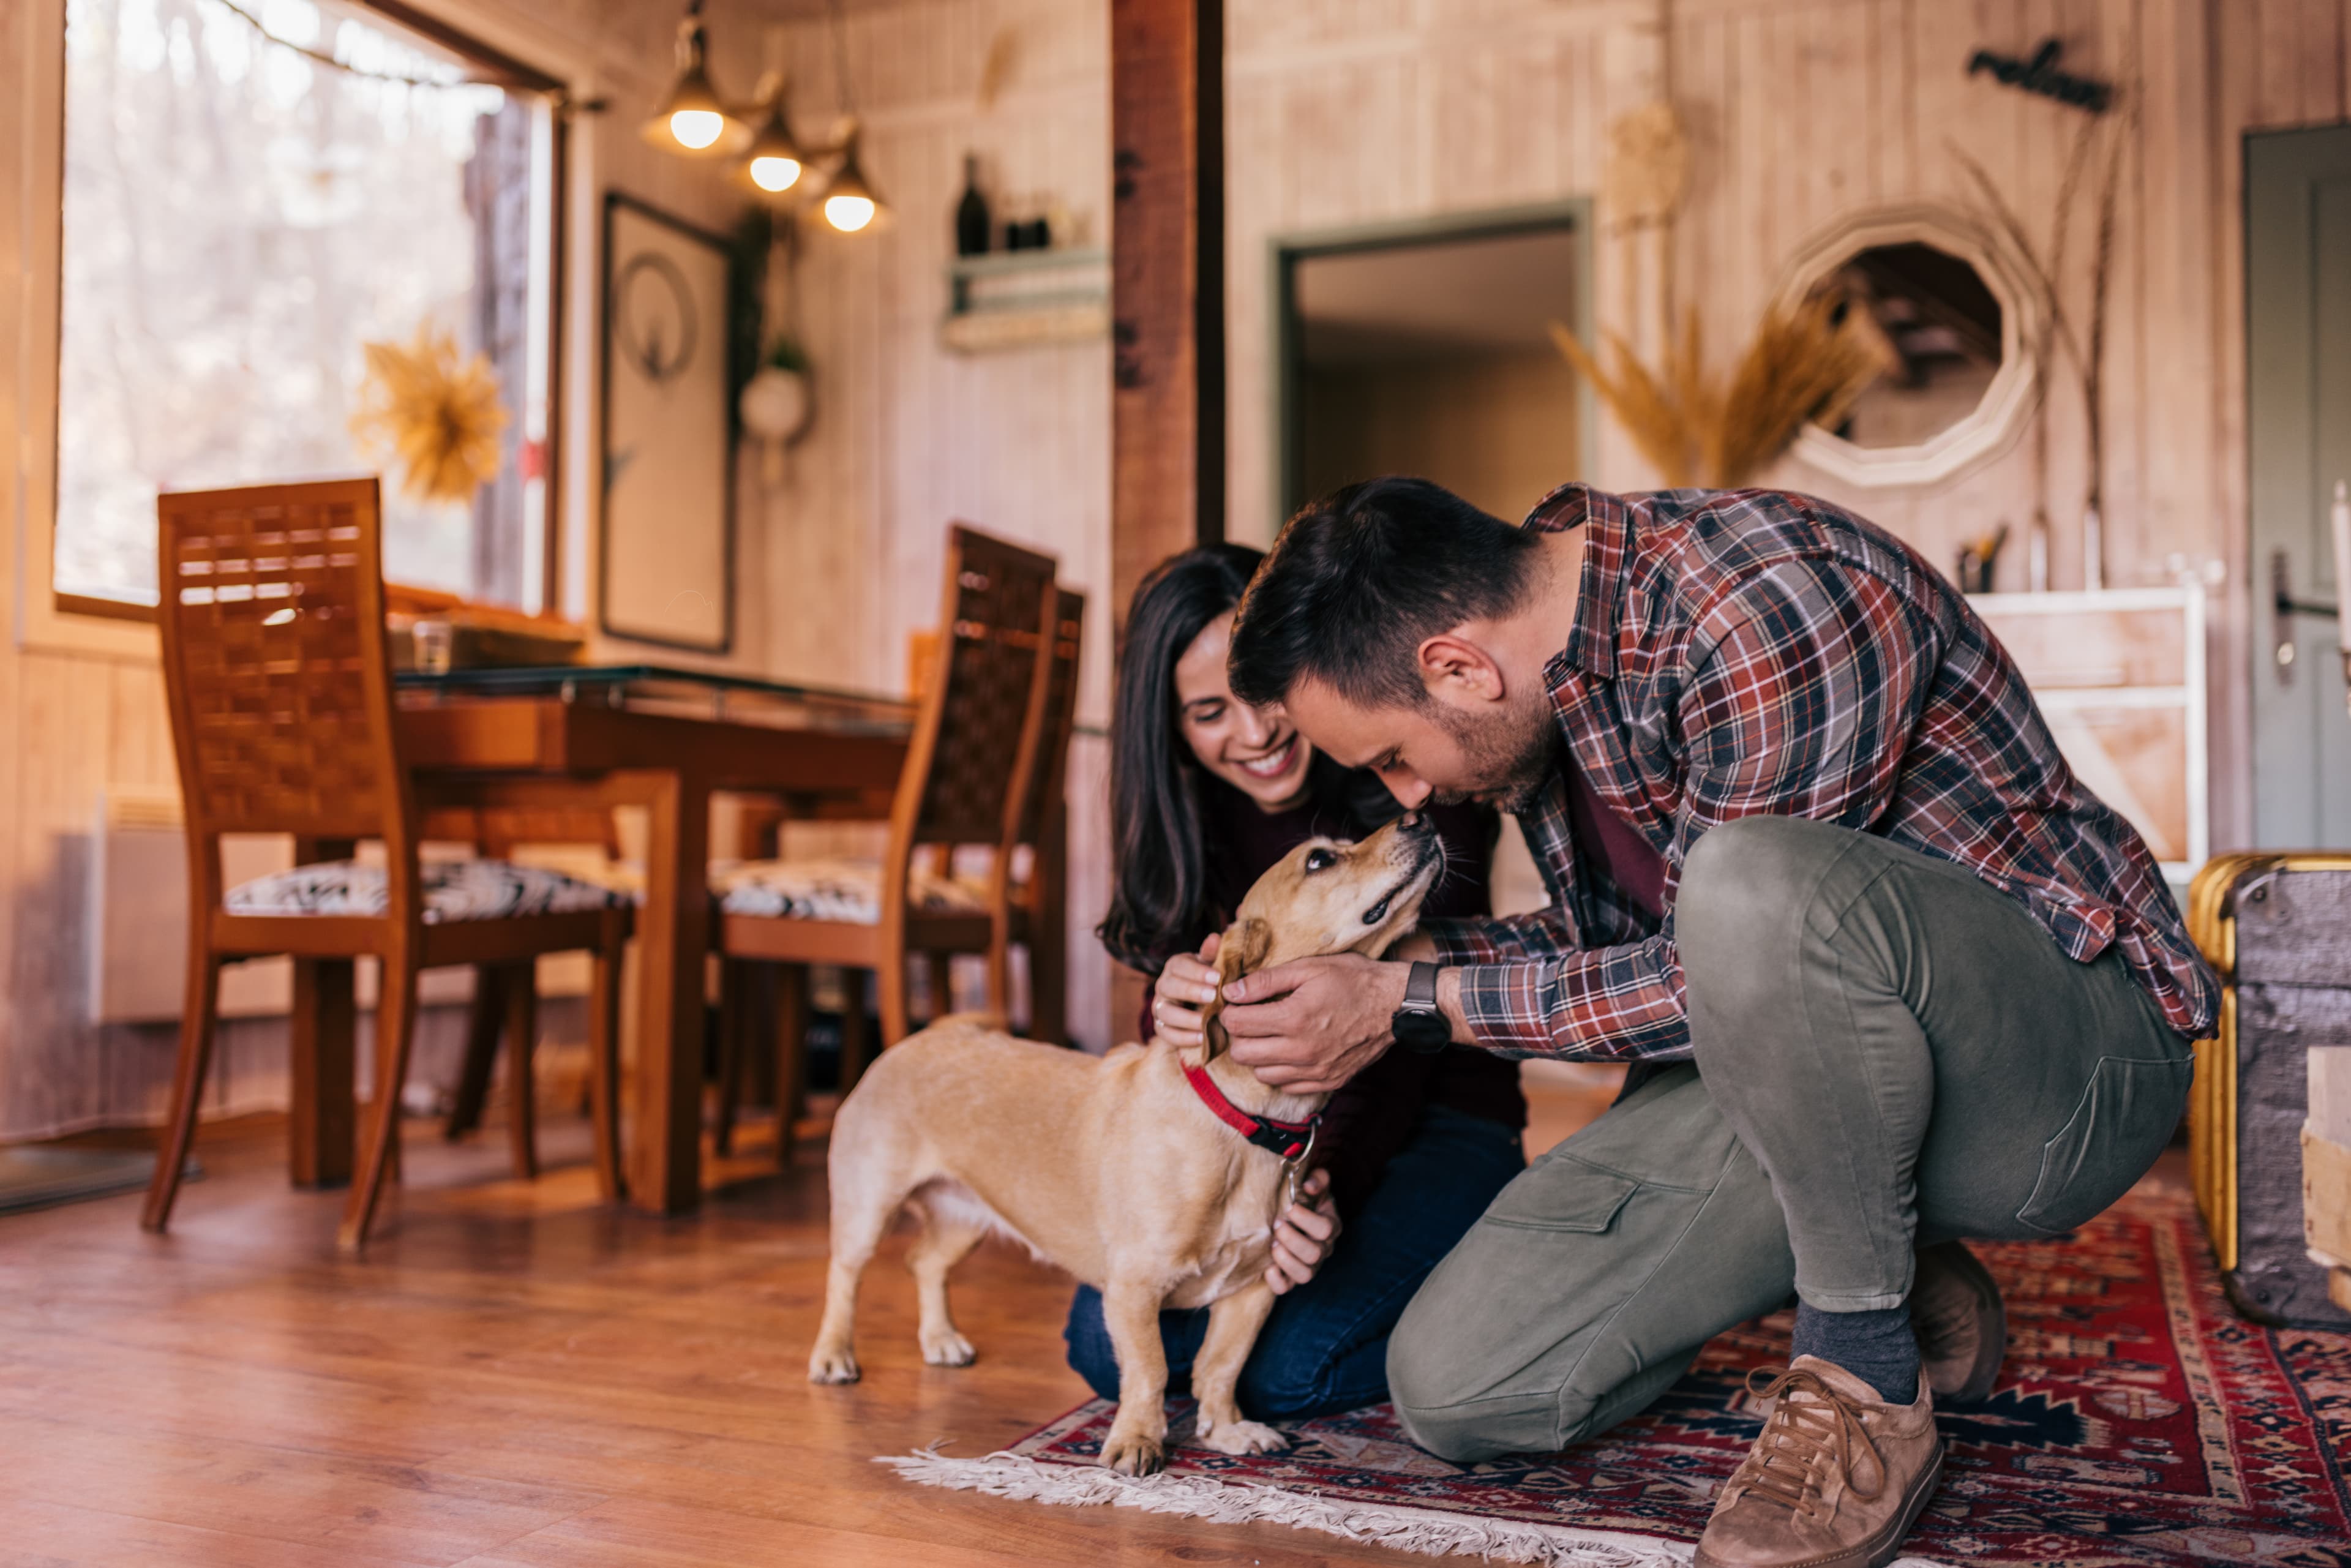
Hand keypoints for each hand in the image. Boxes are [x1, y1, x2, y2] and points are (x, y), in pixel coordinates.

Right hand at [1149, 932, 1220, 1047]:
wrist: (1202, 1003)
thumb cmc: (1210, 979)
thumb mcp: (1212, 965)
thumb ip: (1213, 954)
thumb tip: (1216, 937)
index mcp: (1175, 966)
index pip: (1179, 965)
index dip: (1197, 972)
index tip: (1218, 977)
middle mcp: (1163, 985)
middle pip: (1169, 986)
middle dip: (1191, 992)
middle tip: (1213, 996)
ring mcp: (1160, 1007)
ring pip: (1164, 1012)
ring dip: (1186, 1018)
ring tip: (1207, 1022)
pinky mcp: (1161, 1027)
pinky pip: (1165, 1033)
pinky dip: (1182, 1038)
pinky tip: (1201, 1038)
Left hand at [1219, 952, 1408, 1093]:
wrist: (1395, 1005)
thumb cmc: (1353, 980)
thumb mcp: (1309, 968)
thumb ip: (1265, 981)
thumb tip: (1230, 992)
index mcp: (1293, 1018)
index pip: (1236, 1024)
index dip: (1230, 1011)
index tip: (1238, 1003)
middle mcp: (1301, 1051)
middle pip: (1242, 1053)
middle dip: (1240, 1034)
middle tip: (1251, 1019)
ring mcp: (1315, 1071)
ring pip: (1261, 1073)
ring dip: (1259, 1055)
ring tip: (1272, 1035)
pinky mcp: (1327, 1082)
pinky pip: (1287, 1086)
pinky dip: (1281, 1070)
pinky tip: (1290, 1050)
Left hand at [1266, 1168, 1340, 1294]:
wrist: (1296, 1214)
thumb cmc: (1306, 1199)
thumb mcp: (1315, 1183)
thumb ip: (1317, 1179)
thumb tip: (1309, 1186)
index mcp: (1331, 1226)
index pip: (1325, 1229)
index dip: (1306, 1220)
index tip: (1289, 1207)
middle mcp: (1323, 1249)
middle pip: (1314, 1254)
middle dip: (1292, 1239)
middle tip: (1276, 1224)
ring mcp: (1309, 1266)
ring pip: (1304, 1275)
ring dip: (1286, 1260)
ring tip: (1273, 1244)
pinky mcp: (1292, 1276)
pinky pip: (1286, 1288)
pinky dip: (1276, 1280)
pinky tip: (1268, 1266)